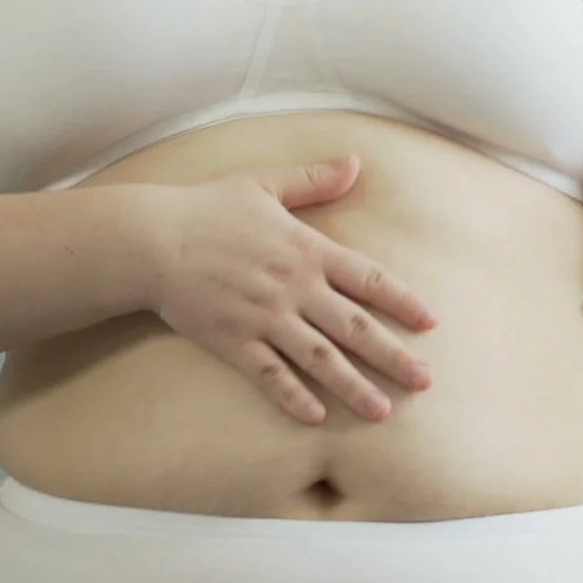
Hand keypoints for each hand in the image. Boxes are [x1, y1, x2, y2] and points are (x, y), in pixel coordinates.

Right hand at [137, 158, 436, 425]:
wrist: (151, 240)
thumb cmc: (208, 209)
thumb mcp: (265, 183)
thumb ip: (314, 180)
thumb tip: (356, 164)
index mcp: (307, 249)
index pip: (370, 279)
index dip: (403, 301)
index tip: (431, 323)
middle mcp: (294, 288)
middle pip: (355, 327)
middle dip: (394, 356)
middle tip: (425, 381)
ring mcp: (265, 318)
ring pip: (320, 360)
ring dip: (354, 387)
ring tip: (384, 412)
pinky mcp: (234, 342)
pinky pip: (270, 376)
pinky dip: (294, 398)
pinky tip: (318, 418)